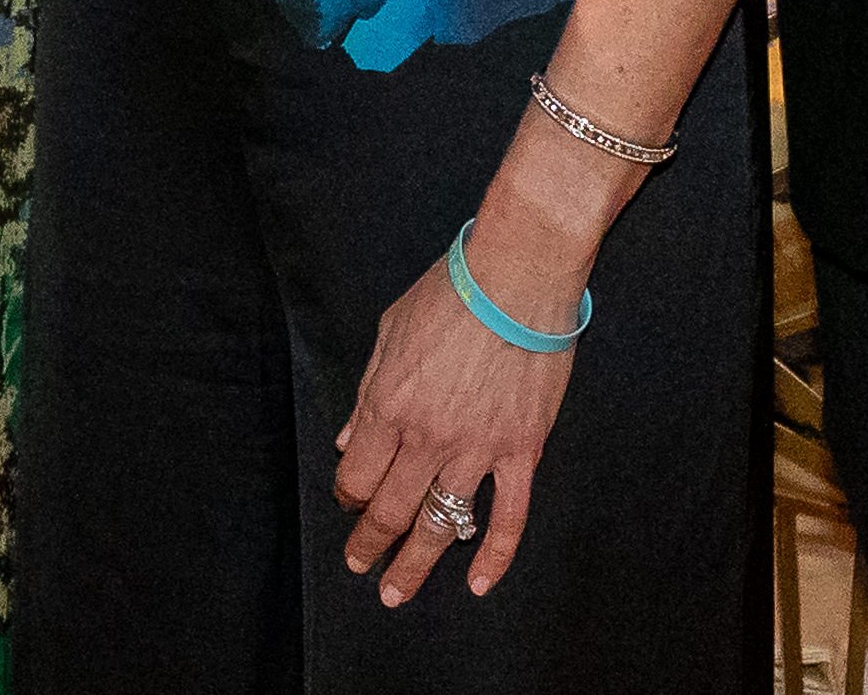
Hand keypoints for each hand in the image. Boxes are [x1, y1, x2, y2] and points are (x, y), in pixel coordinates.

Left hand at [332, 230, 580, 604]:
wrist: (518, 276)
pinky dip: (494, 556)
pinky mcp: (521, 451)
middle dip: (369, 544)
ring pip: (439, 525)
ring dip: (414, 565)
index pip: (357, 474)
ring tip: (397, 592)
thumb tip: (346, 441)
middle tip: (360, 566)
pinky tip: (477, 584)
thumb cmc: (451, 293)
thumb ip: (366, 393)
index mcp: (389, 405)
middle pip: (390, 509)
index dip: (348, 496)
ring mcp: (477, 449)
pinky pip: (508, 517)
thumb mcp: (390, 333)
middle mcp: (427, 438)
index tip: (349, 503)